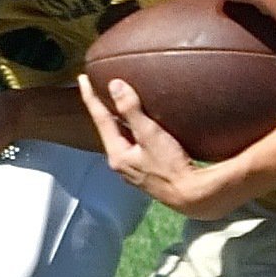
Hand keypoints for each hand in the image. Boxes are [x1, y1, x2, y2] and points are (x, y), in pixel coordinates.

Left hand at [77, 74, 232, 218]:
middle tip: (98, 87)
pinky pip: (134, 144)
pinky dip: (133, 130)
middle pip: (109, 128)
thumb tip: (115, 85)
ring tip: (118, 102)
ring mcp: (134, 169)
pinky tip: (142, 126)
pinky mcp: (148, 171)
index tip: (82, 78)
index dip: (90, 96)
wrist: (193, 197)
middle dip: (104, 108)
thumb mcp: (150, 135)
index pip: (100, 118)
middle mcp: (121, 163)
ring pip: (122, 137)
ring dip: (119, 119)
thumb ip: (131, 110)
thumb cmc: (172, 167)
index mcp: (117, 154)